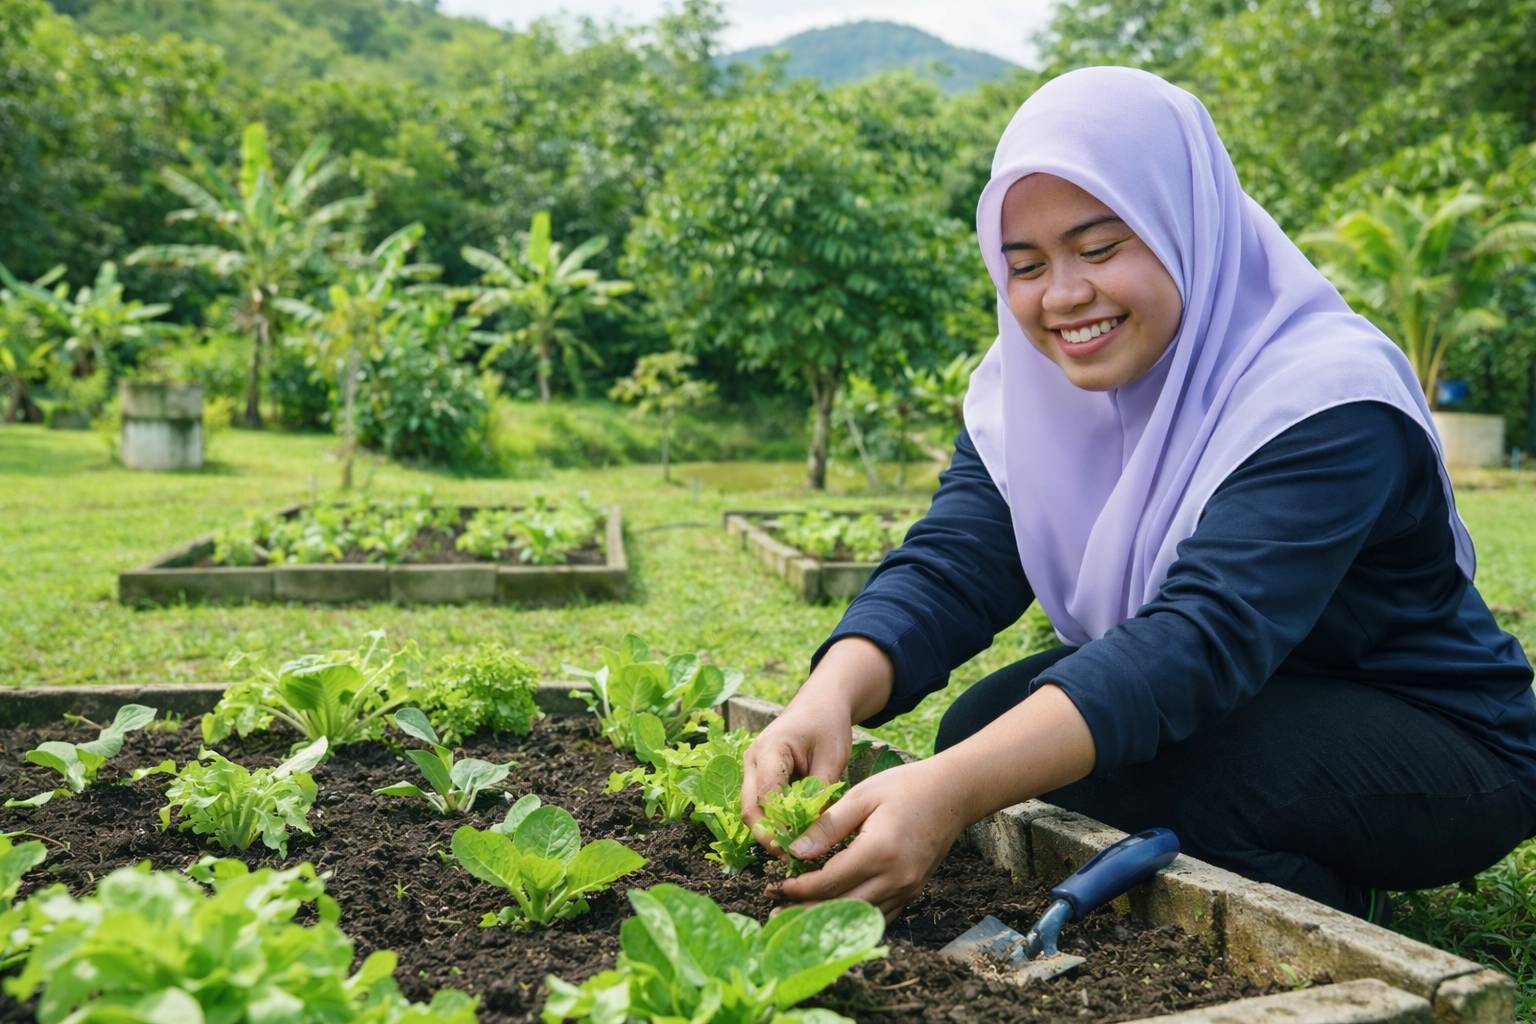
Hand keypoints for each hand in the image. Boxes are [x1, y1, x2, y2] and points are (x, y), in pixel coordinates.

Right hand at [740, 692, 852, 845]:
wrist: (820, 704)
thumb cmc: (828, 726)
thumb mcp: (832, 758)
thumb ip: (819, 793)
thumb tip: (812, 830)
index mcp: (770, 749)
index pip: (767, 795)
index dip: (779, 825)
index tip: (797, 846)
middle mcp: (752, 759)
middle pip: (750, 807)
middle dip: (768, 835)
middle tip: (791, 857)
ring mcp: (751, 768)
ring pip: (751, 809)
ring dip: (768, 831)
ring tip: (793, 850)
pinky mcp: (757, 776)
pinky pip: (759, 804)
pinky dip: (772, 821)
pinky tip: (792, 834)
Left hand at [770, 757, 970, 920]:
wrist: (953, 794)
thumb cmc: (905, 787)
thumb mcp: (861, 796)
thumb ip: (828, 826)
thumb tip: (795, 851)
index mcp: (879, 851)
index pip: (829, 881)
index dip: (798, 888)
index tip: (774, 887)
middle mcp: (896, 878)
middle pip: (841, 907)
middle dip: (805, 911)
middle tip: (775, 912)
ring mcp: (907, 889)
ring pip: (859, 916)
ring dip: (827, 919)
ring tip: (796, 917)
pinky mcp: (913, 892)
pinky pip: (878, 915)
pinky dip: (851, 917)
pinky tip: (830, 914)